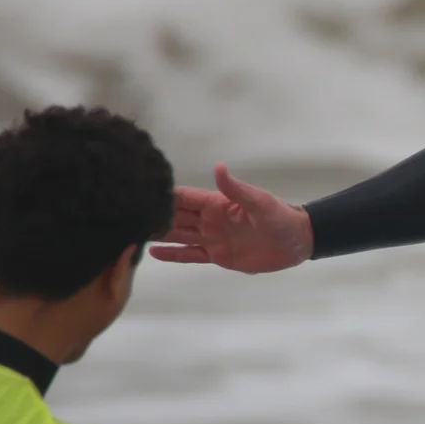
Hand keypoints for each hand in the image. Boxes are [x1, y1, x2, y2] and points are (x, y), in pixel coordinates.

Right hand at [149, 165, 313, 272]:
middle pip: (176, 216)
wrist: (296, 243)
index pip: (184, 197)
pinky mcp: (217, 255)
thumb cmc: (280, 218)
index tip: (140, 193)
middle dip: (155, 216)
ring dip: (159, 234)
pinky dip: (173, 254)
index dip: (164, 196)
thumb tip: (219, 167)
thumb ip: (235, 189)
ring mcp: (212, 237)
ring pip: (179, 235)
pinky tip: (153, 252)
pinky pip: (191, 254)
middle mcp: (210, 219)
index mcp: (217, 203)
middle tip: (128, 216)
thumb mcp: (259, 202)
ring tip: (133, 233)